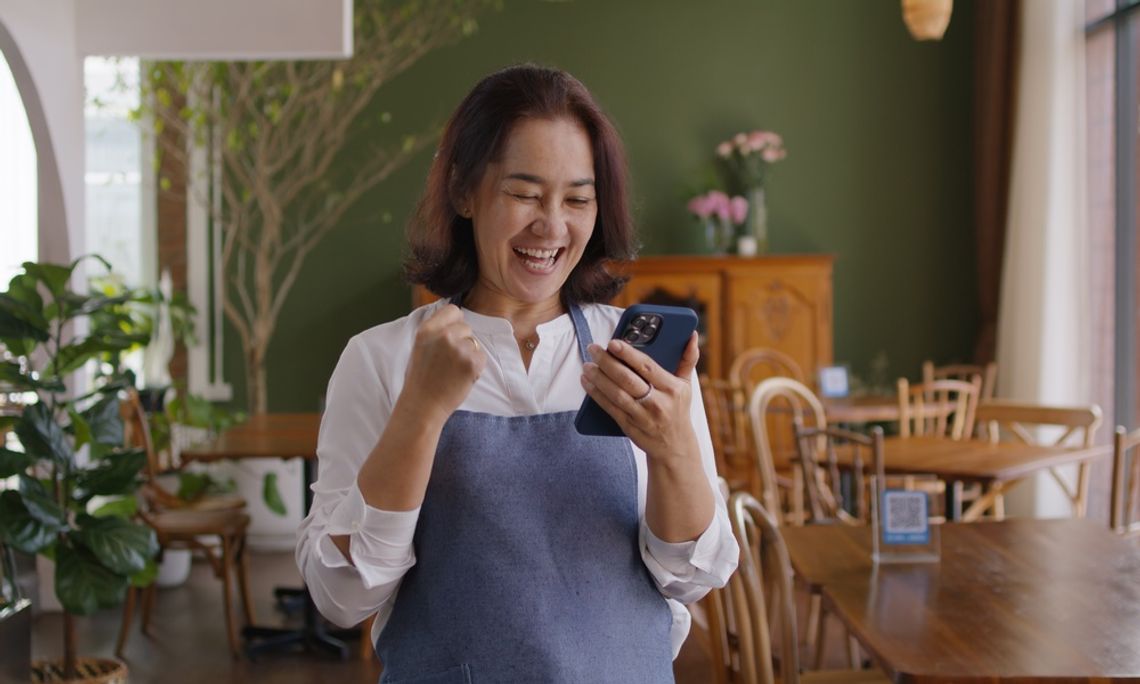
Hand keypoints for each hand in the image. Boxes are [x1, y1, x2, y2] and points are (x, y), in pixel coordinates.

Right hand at [401, 304, 485, 421]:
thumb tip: (455, 319)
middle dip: (462, 340)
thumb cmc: (420, 378)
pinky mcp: (472, 362)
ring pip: (474, 343)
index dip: (455, 322)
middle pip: (466, 326)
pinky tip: (461, 377)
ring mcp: (459, 348)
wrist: (423, 405)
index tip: (452, 334)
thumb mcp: (420, 346)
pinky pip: (481, 356)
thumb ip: (436, 331)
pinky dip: (475, 367)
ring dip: (468, 355)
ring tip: (453, 370)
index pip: (452, 310)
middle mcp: (444, 335)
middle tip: (450, 359)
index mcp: (427, 329)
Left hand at [580, 332, 700, 462]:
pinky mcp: (629, 426)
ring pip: (616, 393)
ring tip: (587, 365)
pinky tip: (587, 382)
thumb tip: (692, 336)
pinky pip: (610, 408)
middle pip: (628, 379)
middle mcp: (657, 402)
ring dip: (598, 378)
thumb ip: (687, 359)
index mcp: (672, 388)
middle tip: (593, 349)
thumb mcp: (686, 386)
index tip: (613, 342)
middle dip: (607, 362)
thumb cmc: (678, 409)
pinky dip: (596, 394)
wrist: (674, 447)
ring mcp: (642, 416)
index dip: (628, 354)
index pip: (647, 367)